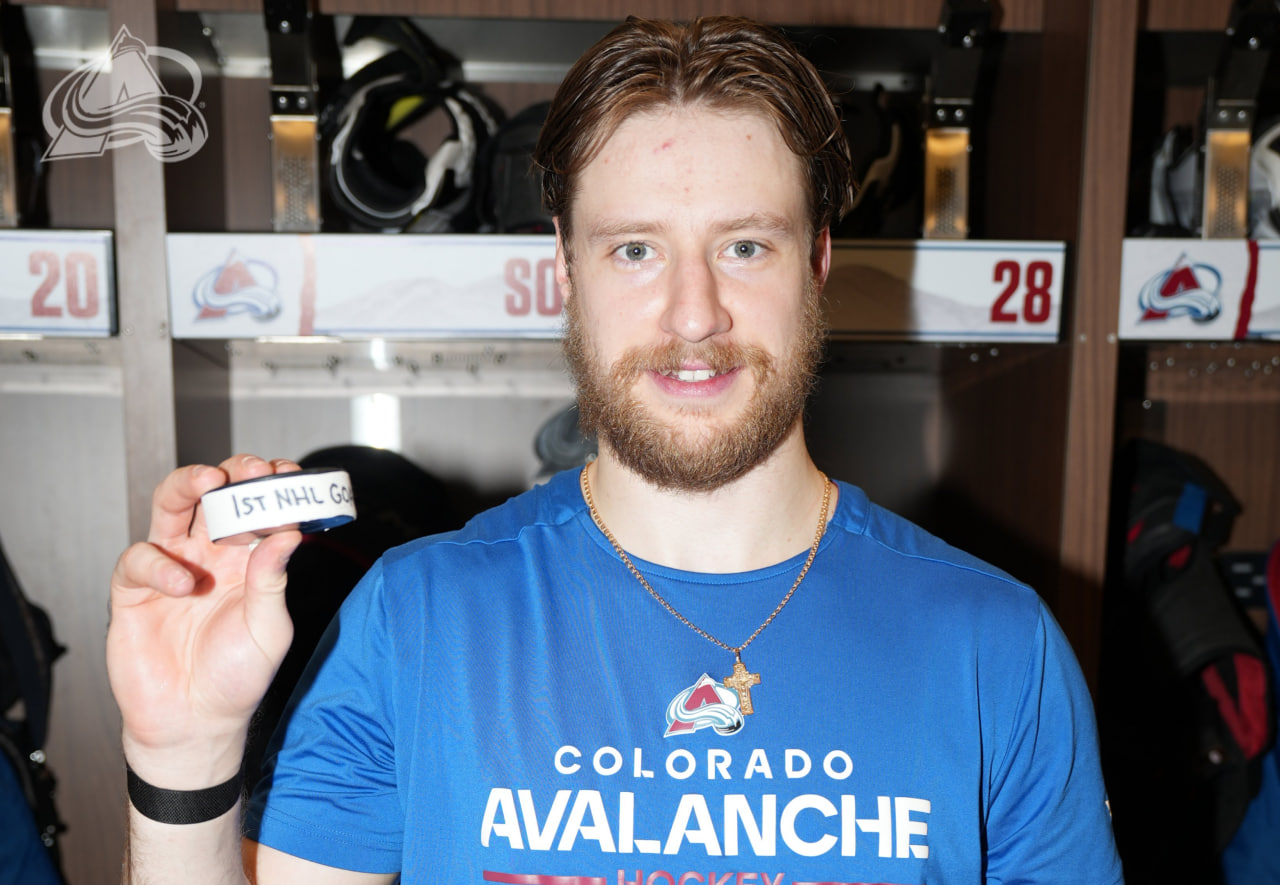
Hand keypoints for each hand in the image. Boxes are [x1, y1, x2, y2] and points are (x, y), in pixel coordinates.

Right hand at [107, 455, 302, 786]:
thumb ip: (273, 581)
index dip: (269, 488)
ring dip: (188, 486)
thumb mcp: (269, 630)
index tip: (287, 474)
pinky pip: (139, 559)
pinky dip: (159, 564)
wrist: (194, 723)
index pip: (257, 509)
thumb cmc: (236, 678)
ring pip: (171, 507)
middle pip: (213, 496)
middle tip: (249, 469)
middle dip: (232, 474)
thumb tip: (290, 534)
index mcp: (247, 560)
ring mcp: (169, 566)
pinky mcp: (134, 590)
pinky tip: (181, 583)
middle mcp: (208, 555)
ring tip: (209, 484)